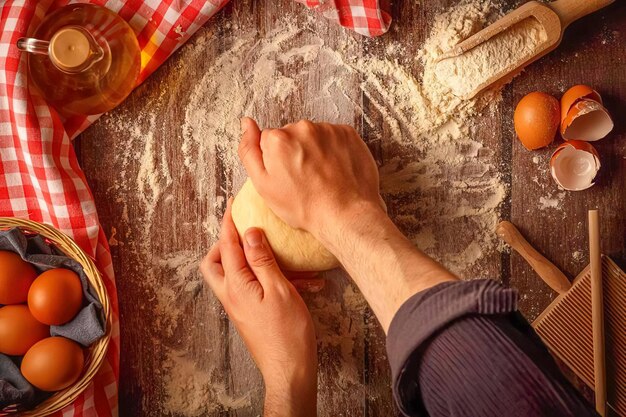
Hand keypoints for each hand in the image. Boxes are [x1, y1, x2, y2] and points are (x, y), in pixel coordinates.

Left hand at [201, 201, 317, 415]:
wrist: (290, 371)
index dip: (231, 223)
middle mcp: (232, 295)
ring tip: (279, 253)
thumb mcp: (279, 289)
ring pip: (236, 274)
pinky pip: (255, 288)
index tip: (235, 205)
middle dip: (227, 243)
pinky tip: (303, 281)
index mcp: (235, 285)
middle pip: (216, 262)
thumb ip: (262, 260)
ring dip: (255, 260)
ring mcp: (240, 305)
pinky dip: (273, 279)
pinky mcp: (252, 313)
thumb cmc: (287, 333)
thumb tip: (249, 233)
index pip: (227, 245)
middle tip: (246, 232)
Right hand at [238, 118, 382, 238]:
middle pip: (291, 135)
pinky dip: (333, 150)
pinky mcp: (347, 133)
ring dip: (314, 150)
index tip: (286, 176)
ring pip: (313, 136)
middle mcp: (301, 127)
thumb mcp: (263, 185)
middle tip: (304, 179)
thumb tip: (246, 122)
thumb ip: (249, 151)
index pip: (268, 141)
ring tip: (321, 176)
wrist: (346, 213)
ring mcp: (327, 129)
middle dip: (294, 152)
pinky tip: (335, 169)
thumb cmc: (303, 206)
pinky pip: (333, 137)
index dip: (276, 161)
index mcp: (277, 139)